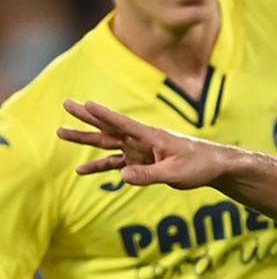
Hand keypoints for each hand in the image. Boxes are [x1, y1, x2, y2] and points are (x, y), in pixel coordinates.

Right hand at [58, 99, 220, 189]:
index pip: (124, 123)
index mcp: (152, 136)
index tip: (85, 103)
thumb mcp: (175, 172)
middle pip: (109, 127)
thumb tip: (122, 175)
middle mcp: (142, 140)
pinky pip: (115, 164)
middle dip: (87, 117)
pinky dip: (100, 166)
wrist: (214, 166)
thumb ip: (149, 175)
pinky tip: (81, 170)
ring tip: (61, 132)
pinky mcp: (141, 163)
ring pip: (107, 143)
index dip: (105, 114)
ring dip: (85, 139)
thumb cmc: (199, 165)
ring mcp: (139, 150)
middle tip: (66, 104)